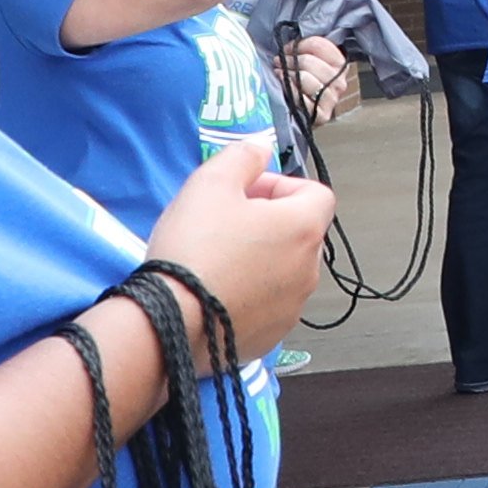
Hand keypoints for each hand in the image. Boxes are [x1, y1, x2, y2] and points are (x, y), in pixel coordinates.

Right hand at [142, 141, 331, 362]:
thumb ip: (243, 156)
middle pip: (300, 232)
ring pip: (285, 270)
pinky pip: (269, 304)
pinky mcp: (272, 336)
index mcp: (303, 229)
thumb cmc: (194, 248)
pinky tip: (214, 291)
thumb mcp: (211, 182)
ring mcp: (293, 308)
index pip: (317, 193)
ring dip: (260, 258)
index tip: (246, 191)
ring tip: (216, 258)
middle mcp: (309, 270)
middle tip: (225, 221)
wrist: (171, 321)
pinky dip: (250, 293)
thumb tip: (261, 151)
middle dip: (269, 221)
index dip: (281, 185)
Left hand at [278, 33, 356, 127]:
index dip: (298, 44)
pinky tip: (286, 89)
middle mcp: (340, 81)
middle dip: (289, 61)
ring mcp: (332, 99)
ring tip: (281, 75)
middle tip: (279, 63)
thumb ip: (308, 49)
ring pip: (304, 77)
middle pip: (308, 61)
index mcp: (340, 64)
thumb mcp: (311, 62)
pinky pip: (300, 97)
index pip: (319, 44)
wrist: (305, 113)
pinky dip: (290, 92)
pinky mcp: (322, 115)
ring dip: (287, 76)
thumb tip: (293, 39)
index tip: (287, 49)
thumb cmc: (305, 84)